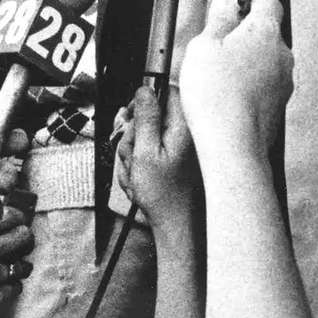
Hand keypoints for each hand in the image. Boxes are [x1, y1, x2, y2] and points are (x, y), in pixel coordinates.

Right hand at [117, 84, 196, 227]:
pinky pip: (151, 155)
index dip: (145, 99)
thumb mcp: (146, 153)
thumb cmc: (164, 195)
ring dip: (135, 157)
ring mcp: (182, 148)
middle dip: (134, 138)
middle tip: (133, 159)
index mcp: (184, 126)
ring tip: (139, 178)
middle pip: (152, 118)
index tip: (130, 115)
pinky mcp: (177, 161)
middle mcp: (187, 134)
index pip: (167, 91)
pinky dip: (142, 167)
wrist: (178, 228)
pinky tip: (144, 184)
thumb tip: (144, 90)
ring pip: (147, 139)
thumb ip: (145, 118)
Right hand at [179, 0, 292, 164]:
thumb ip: (219, 18)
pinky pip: (265, 86)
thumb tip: (227, 1)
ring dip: (247, 64)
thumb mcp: (203, 45)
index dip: (246, 5)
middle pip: (265, 33)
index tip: (229, 11)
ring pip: (265, 61)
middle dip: (243, 38)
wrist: (234, 145)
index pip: (267, 2)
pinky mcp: (279, 104)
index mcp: (265, 31)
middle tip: (217, 49)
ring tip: (219, 78)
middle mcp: (282, 53)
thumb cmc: (218, 96)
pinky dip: (250, 87)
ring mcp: (284, 80)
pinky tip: (228, 97)